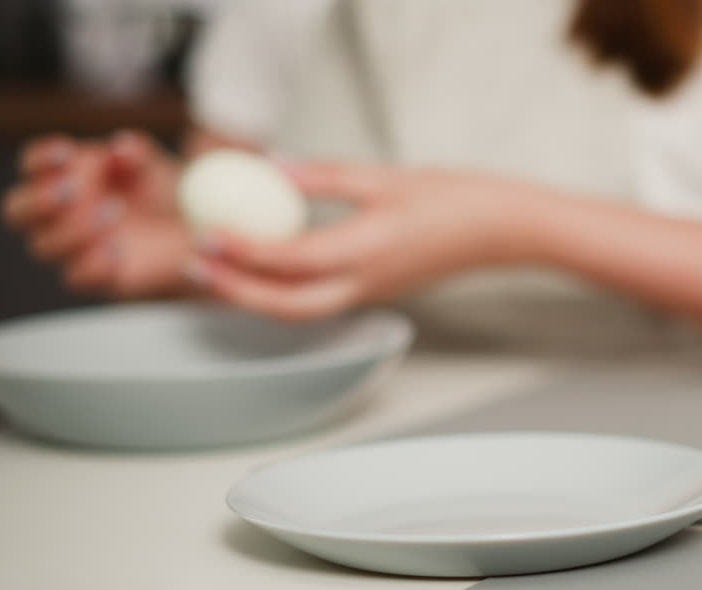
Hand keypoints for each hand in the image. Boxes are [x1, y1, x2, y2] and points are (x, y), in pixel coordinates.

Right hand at [1, 130, 190, 296]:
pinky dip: (93, 263)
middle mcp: (55, 215)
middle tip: (73, 189)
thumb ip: (136, 154)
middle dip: (38, 200)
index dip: (41, 158)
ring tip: (114, 210)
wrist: (189, 232)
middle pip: (16, 212)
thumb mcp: (154, 166)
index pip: (31, 166)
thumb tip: (121, 148)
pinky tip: (119, 247)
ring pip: (43, 247)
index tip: (67, 150)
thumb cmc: (161, 190)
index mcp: (61, 177)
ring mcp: (70, 248)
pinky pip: (76, 278)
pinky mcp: (94, 277)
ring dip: (73, 229)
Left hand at [187, 162, 528, 321]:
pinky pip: (317, 301)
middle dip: (236, 291)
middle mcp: (365, 284)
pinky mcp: (375, 290)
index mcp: (368, 252)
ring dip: (254, 296)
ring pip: (299, 311)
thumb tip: (272, 166)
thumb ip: (325, 175)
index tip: (209, 232)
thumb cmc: (455, 201)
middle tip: (198, 265)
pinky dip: (282, 291)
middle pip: (286, 306)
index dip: (244, 250)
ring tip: (219, 269)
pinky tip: (265, 265)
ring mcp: (371, 293)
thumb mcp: (385, 176)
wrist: (502, 231)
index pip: (291, 260)